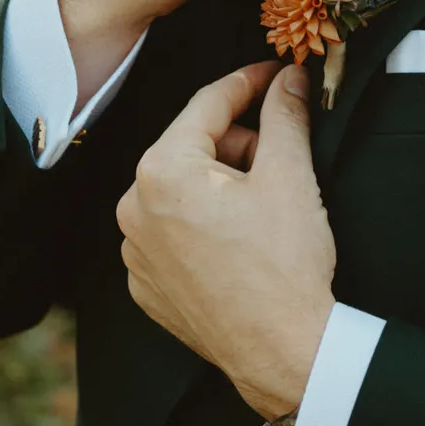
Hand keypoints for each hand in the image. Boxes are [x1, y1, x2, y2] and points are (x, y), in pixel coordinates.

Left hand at [116, 61, 334, 419]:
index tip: (275, 74)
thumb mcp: (290, 175)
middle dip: (238, 145)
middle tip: (281, 158)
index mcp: (162, 171)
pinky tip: (241, 241)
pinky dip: (203, 225)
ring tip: (264, 208)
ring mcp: (136, 252)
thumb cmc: (284, 267)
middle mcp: (134, 208)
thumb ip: (285, 113)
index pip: (207, 104)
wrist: (283, 352)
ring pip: (182, 192)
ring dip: (220, 186)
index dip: (248, 83)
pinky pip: (173, 234)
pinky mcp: (147, 285)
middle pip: (192, 148)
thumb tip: (290, 78)